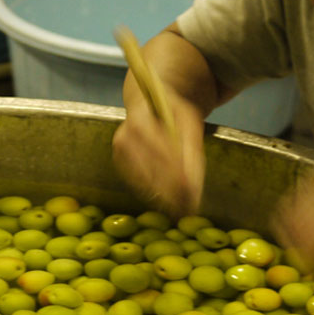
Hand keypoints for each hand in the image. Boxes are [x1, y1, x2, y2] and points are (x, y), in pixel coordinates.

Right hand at [112, 76, 206, 216]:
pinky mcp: (120, 164)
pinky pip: (137, 184)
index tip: (189, 189)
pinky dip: (154, 194)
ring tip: (184, 209)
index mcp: (140, 117)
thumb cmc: (172, 113)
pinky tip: (171, 202)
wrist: (147, 105)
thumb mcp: (188, 121)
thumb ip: (192, 150)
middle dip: (170, 189)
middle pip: (148, 168)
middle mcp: (124, 135)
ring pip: (142, 180)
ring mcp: (119, 151)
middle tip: (190, 207)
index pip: (157, 146)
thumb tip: (193, 186)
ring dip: (164, 196)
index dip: (173, 169)